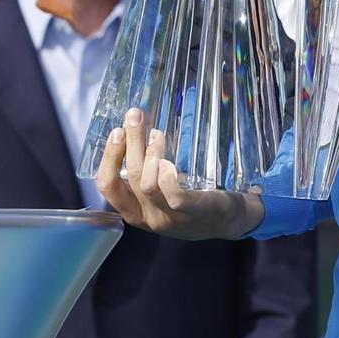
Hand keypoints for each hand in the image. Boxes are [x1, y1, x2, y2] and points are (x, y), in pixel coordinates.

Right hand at [94, 107, 261, 239]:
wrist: (230, 222)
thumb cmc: (192, 201)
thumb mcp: (162, 192)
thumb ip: (147, 171)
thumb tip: (136, 130)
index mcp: (135, 210)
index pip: (108, 186)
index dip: (109, 157)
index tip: (116, 132)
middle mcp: (147, 217)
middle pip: (129, 178)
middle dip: (130, 143)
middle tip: (135, 116)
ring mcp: (169, 217)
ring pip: (148, 185)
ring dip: (150, 154)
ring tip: (157, 134)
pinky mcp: (192, 212)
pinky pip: (174, 197)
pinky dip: (167, 177)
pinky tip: (169, 162)